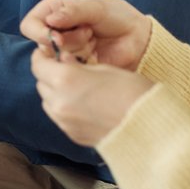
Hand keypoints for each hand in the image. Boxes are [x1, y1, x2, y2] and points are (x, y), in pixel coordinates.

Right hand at [20, 0, 151, 70]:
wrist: (139, 39)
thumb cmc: (118, 17)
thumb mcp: (97, 8)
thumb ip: (73, 12)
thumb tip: (51, 20)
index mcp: (54, 11)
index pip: (29, 25)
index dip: (39, 33)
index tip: (57, 37)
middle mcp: (56, 31)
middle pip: (42, 45)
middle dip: (66, 42)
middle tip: (88, 33)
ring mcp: (66, 50)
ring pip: (57, 58)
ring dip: (78, 50)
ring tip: (94, 40)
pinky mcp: (76, 66)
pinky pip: (70, 70)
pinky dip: (83, 64)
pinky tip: (97, 55)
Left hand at [29, 49, 153, 146]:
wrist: (151, 128)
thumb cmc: (133, 93)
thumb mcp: (105, 69)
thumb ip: (78, 65)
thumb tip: (64, 61)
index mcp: (65, 80)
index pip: (38, 64)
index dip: (42, 56)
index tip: (50, 53)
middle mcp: (59, 102)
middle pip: (41, 83)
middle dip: (50, 74)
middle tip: (65, 69)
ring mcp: (64, 122)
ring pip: (48, 102)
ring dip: (55, 92)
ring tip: (76, 88)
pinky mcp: (72, 135)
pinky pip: (59, 117)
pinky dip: (64, 108)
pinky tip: (83, 105)